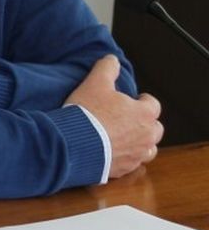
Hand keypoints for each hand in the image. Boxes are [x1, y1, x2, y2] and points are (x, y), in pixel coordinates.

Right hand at [64, 55, 162, 178]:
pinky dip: (125, 157)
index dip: (142, 101)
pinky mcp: (123, 169)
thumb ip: (106, 69)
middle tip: (126, 119)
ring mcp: (136, 155)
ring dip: (139, 143)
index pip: (153, 105)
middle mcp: (146, 136)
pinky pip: (130, 163)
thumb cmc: (87, 114)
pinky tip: (111, 151)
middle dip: (144, 123)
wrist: (73, 144)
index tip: (133, 100)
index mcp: (144, 114)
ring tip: (122, 138)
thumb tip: (112, 60)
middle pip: (155, 129)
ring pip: (147, 149)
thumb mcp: (94, 83)